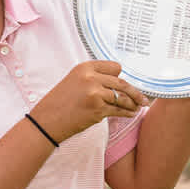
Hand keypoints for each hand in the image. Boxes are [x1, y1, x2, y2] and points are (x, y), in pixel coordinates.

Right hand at [29, 60, 149, 143]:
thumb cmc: (59, 103)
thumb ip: (93, 78)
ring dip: (133, 103)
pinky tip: (131, 114)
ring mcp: (95, 93)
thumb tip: (116, 83)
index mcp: (84, 67)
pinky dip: (127, 113)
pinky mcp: (98, 108)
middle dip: (134, 92)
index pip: (115, 67)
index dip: (121, 77)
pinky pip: (119, 110)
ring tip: (138, 107)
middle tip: (142, 99)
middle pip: (122, 82)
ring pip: (123, 97)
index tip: (127, 83)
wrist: (47, 121)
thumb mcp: (74, 81)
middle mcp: (91, 77)